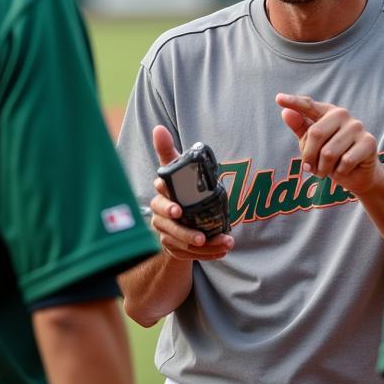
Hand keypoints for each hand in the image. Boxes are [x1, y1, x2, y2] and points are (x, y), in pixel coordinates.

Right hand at [148, 126, 233, 261]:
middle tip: (201, 237)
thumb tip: (158, 128)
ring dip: (203, 246)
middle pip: (169, 227)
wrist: (177, 213)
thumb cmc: (177, 187)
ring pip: (181, 243)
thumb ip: (167, 151)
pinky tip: (222, 251)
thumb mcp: (174, 169)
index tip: (179, 210)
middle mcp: (160, 216)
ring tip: (225, 243)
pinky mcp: (174, 247)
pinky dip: (207, 254)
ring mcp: (166, 233)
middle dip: (185, 232)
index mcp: (161, 196)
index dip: (169, 206)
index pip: (161, 200)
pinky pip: (188, 255)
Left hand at [276, 93, 383, 196]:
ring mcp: (357, 127)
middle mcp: (342, 115)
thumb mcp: (312, 145)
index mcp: (326, 112)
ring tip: (327, 170)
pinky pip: (345, 162)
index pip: (308, 106)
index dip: (294, 102)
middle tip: (310, 168)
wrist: (357, 175)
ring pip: (329, 152)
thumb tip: (285, 113)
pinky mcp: (369, 141)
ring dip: (323, 168)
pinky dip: (339, 171)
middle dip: (309, 157)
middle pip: (315, 134)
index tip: (278, 98)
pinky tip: (344, 169)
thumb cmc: (331, 157)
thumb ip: (300, 129)